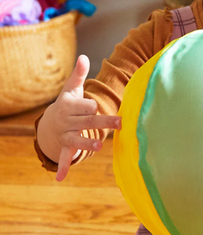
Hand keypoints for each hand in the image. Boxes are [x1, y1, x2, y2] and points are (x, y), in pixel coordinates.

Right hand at [37, 55, 120, 181]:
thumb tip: (84, 56)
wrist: (50, 122)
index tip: (95, 106)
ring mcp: (65, 136)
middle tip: (121, 123)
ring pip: (78, 140)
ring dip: (87, 144)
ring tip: (99, 146)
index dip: (90, 106)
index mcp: (69, 106)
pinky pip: (64, 158)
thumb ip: (79, 74)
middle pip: (88, 122)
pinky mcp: (65, 147)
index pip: (85, 106)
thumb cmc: (68, 104)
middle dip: (103, 122)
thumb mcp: (71, 88)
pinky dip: (63, 167)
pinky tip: (61, 178)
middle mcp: (66, 122)